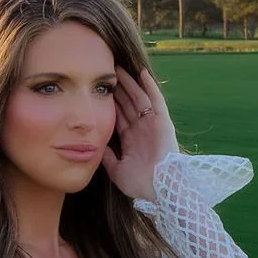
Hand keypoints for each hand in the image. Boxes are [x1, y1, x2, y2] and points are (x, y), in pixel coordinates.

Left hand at [103, 66, 178, 200]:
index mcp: (132, 140)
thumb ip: (106, 157)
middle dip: (118, 89)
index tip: (99, 90)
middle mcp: (142, 129)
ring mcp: (152, 124)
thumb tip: (95, 145)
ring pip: (139, 98)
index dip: (110, 103)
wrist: (160, 189)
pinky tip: (141, 73)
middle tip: (106, 73)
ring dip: (130, 83)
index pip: (119, 116)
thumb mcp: (116, 169)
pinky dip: (149, 86)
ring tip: (119, 68)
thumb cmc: (140, 184)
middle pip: (128, 103)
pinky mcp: (163, 121)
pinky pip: (156, 99)